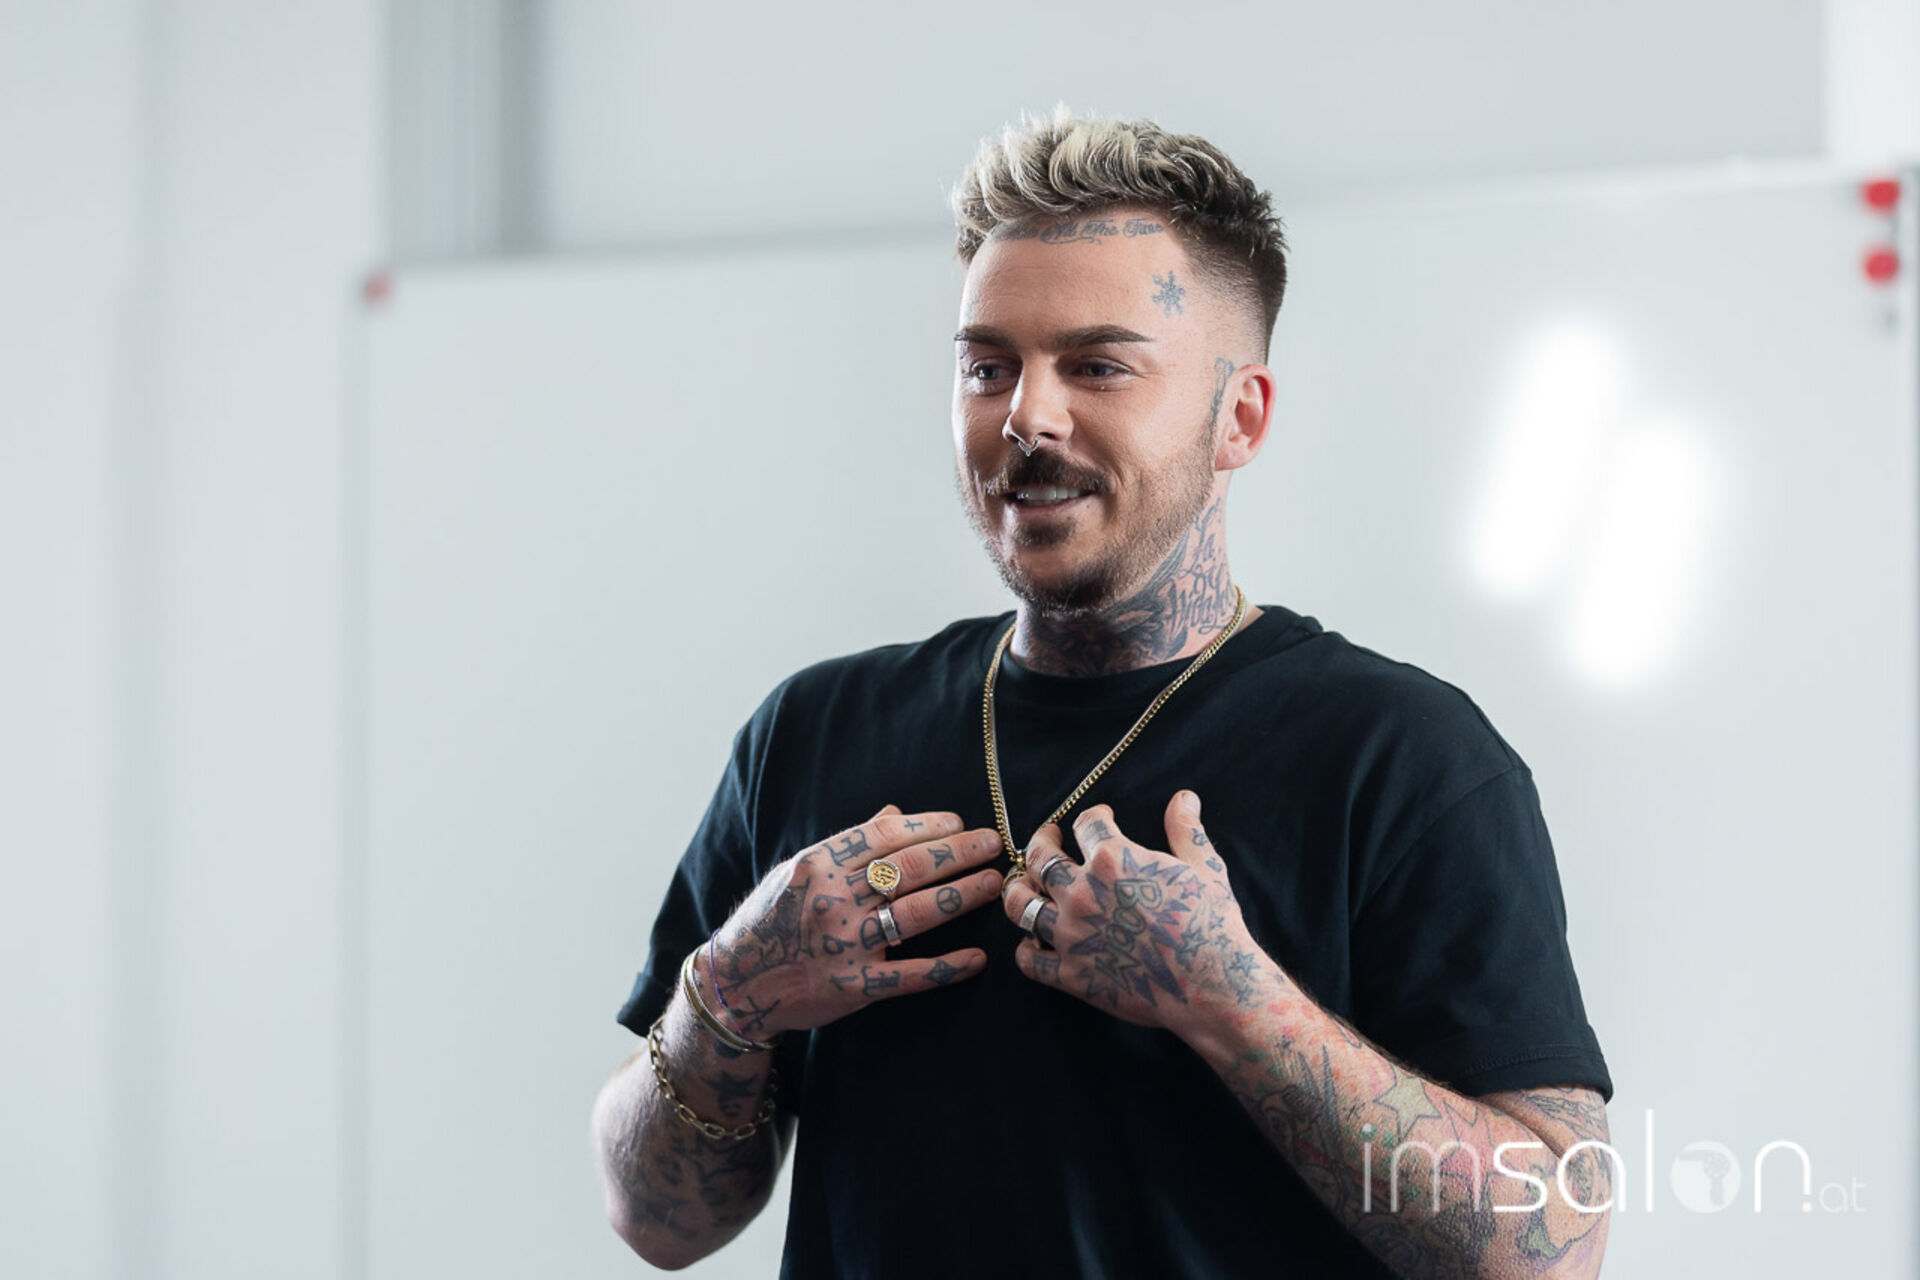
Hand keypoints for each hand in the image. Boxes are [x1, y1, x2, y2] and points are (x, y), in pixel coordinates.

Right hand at [702, 805, 1004, 1039]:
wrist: (736, 981)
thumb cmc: (772, 918)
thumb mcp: (800, 871)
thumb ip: (848, 844)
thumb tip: (894, 814)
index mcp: (818, 864)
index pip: (884, 836)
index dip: (928, 826)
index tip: (960, 822)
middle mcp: (832, 900)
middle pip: (909, 868)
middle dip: (958, 852)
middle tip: (993, 844)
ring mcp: (843, 944)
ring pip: (916, 914)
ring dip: (962, 896)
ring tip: (994, 883)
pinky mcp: (853, 986)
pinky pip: (909, 975)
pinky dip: (947, 967)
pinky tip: (977, 958)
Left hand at [999, 791, 1266, 1033]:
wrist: (1211, 986)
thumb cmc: (1211, 924)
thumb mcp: (1204, 867)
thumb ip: (1185, 830)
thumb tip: (1184, 797)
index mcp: (1112, 859)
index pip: (1086, 823)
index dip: (1094, 816)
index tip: (1100, 817)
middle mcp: (1081, 893)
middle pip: (1038, 857)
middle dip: (1040, 842)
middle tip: (1047, 839)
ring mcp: (1071, 935)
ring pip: (1020, 905)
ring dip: (1018, 890)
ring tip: (1024, 884)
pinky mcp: (1071, 975)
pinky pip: (1029, 961)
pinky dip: (1025, 950)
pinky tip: (1032, 942)